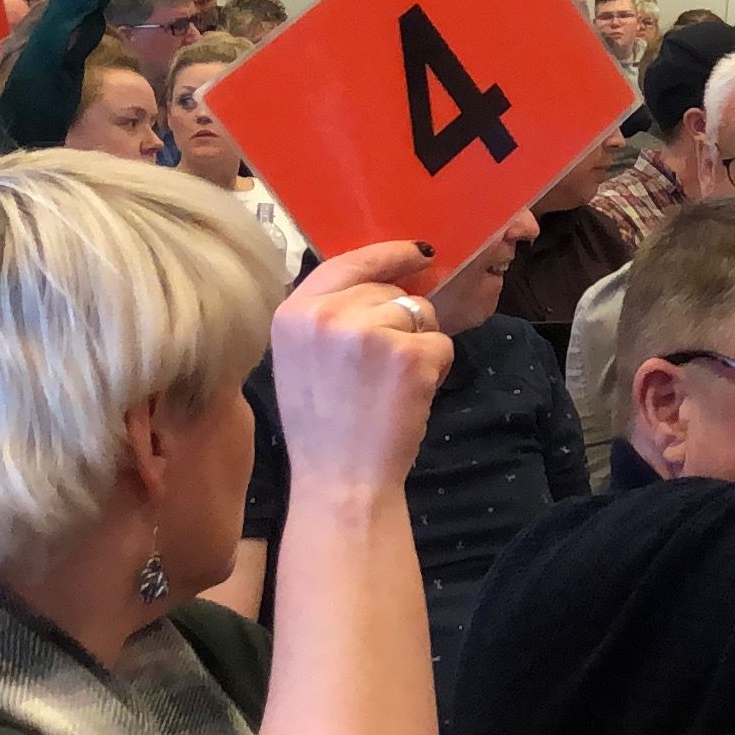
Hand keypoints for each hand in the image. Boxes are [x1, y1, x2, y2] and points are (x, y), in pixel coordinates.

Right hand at [270, 243, 453, 496]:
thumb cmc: (323, 428)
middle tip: (380, 372)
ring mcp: (369, 332)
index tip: (416, 253)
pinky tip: (409, 396)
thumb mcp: (301, 359)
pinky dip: (437, 367)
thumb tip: (380, 282)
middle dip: (399, 322)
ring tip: (391, 386)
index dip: (385, 255)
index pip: (346, 263)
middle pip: (389, 291)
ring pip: (420, 313)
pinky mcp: (409, 354)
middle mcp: (327, 315)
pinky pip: (441, 341)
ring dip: (420, 344)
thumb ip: (328, 317)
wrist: (341, 481)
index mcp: (293, 313)